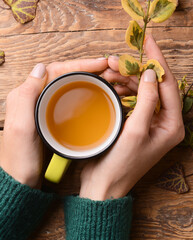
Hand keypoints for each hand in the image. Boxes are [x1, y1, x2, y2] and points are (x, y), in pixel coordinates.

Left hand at [0, 59, 108, 187]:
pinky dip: (84, 93)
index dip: (79, 64)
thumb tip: (41, 67)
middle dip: (86, 68)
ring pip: (68, 85)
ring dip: (87, 78)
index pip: (55, 70)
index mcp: (25, 96)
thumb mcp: (21, 127)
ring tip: (107, 78)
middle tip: (109, 69)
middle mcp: (34, 98)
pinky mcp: (51, 118)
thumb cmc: (20, 158)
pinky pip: (69, 98)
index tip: (101, 64)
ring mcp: (43, 108)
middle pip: (63, 74)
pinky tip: (96, 96)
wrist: (20, 181)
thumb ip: (27, 96)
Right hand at [79, 35, 184, 199]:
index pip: (169, 86)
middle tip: (119, 58)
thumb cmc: (122, 164)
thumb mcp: (136, 131)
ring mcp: (153, 122)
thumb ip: (147, 101)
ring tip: (111, 69)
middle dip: (139, 70)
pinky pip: (135, 99)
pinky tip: (113, 82)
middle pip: (157, 86)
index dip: (159, 61)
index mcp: (173, 125)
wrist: (104, 185)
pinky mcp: (139, 122)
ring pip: (145, 91)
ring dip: (130, 78)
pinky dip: (125, 88)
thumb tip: (152, 74)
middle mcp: (166, 122)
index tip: (149, 41)